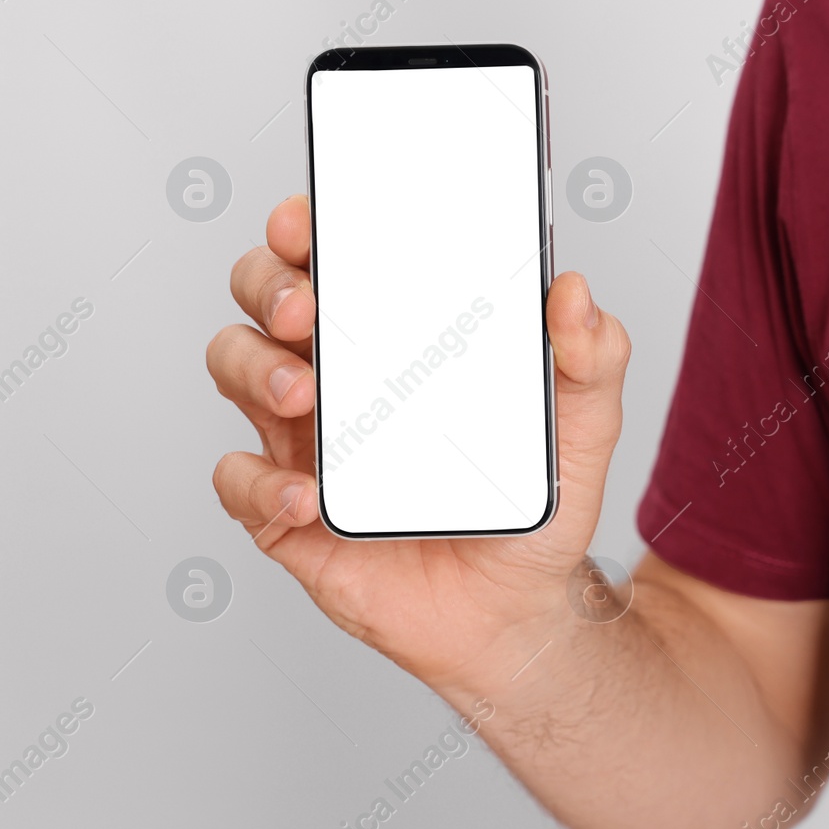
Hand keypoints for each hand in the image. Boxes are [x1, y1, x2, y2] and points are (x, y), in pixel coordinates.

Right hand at [207, 195, 630, 689]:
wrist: (515, 610)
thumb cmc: (533, 507)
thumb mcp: (583, 426)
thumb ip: (592, 358)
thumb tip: (576, 293)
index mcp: (398, 338)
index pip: (338, 257)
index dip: (307, 227)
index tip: (309, 218)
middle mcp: (340, 374)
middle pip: (264, 295)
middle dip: (269, 283)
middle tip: (309, 306)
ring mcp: (304, 439)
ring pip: (236, 365)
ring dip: (257, 367)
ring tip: (308, 395)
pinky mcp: (285, 510)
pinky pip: (238, 481)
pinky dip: (258, 482)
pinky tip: (307, 497)